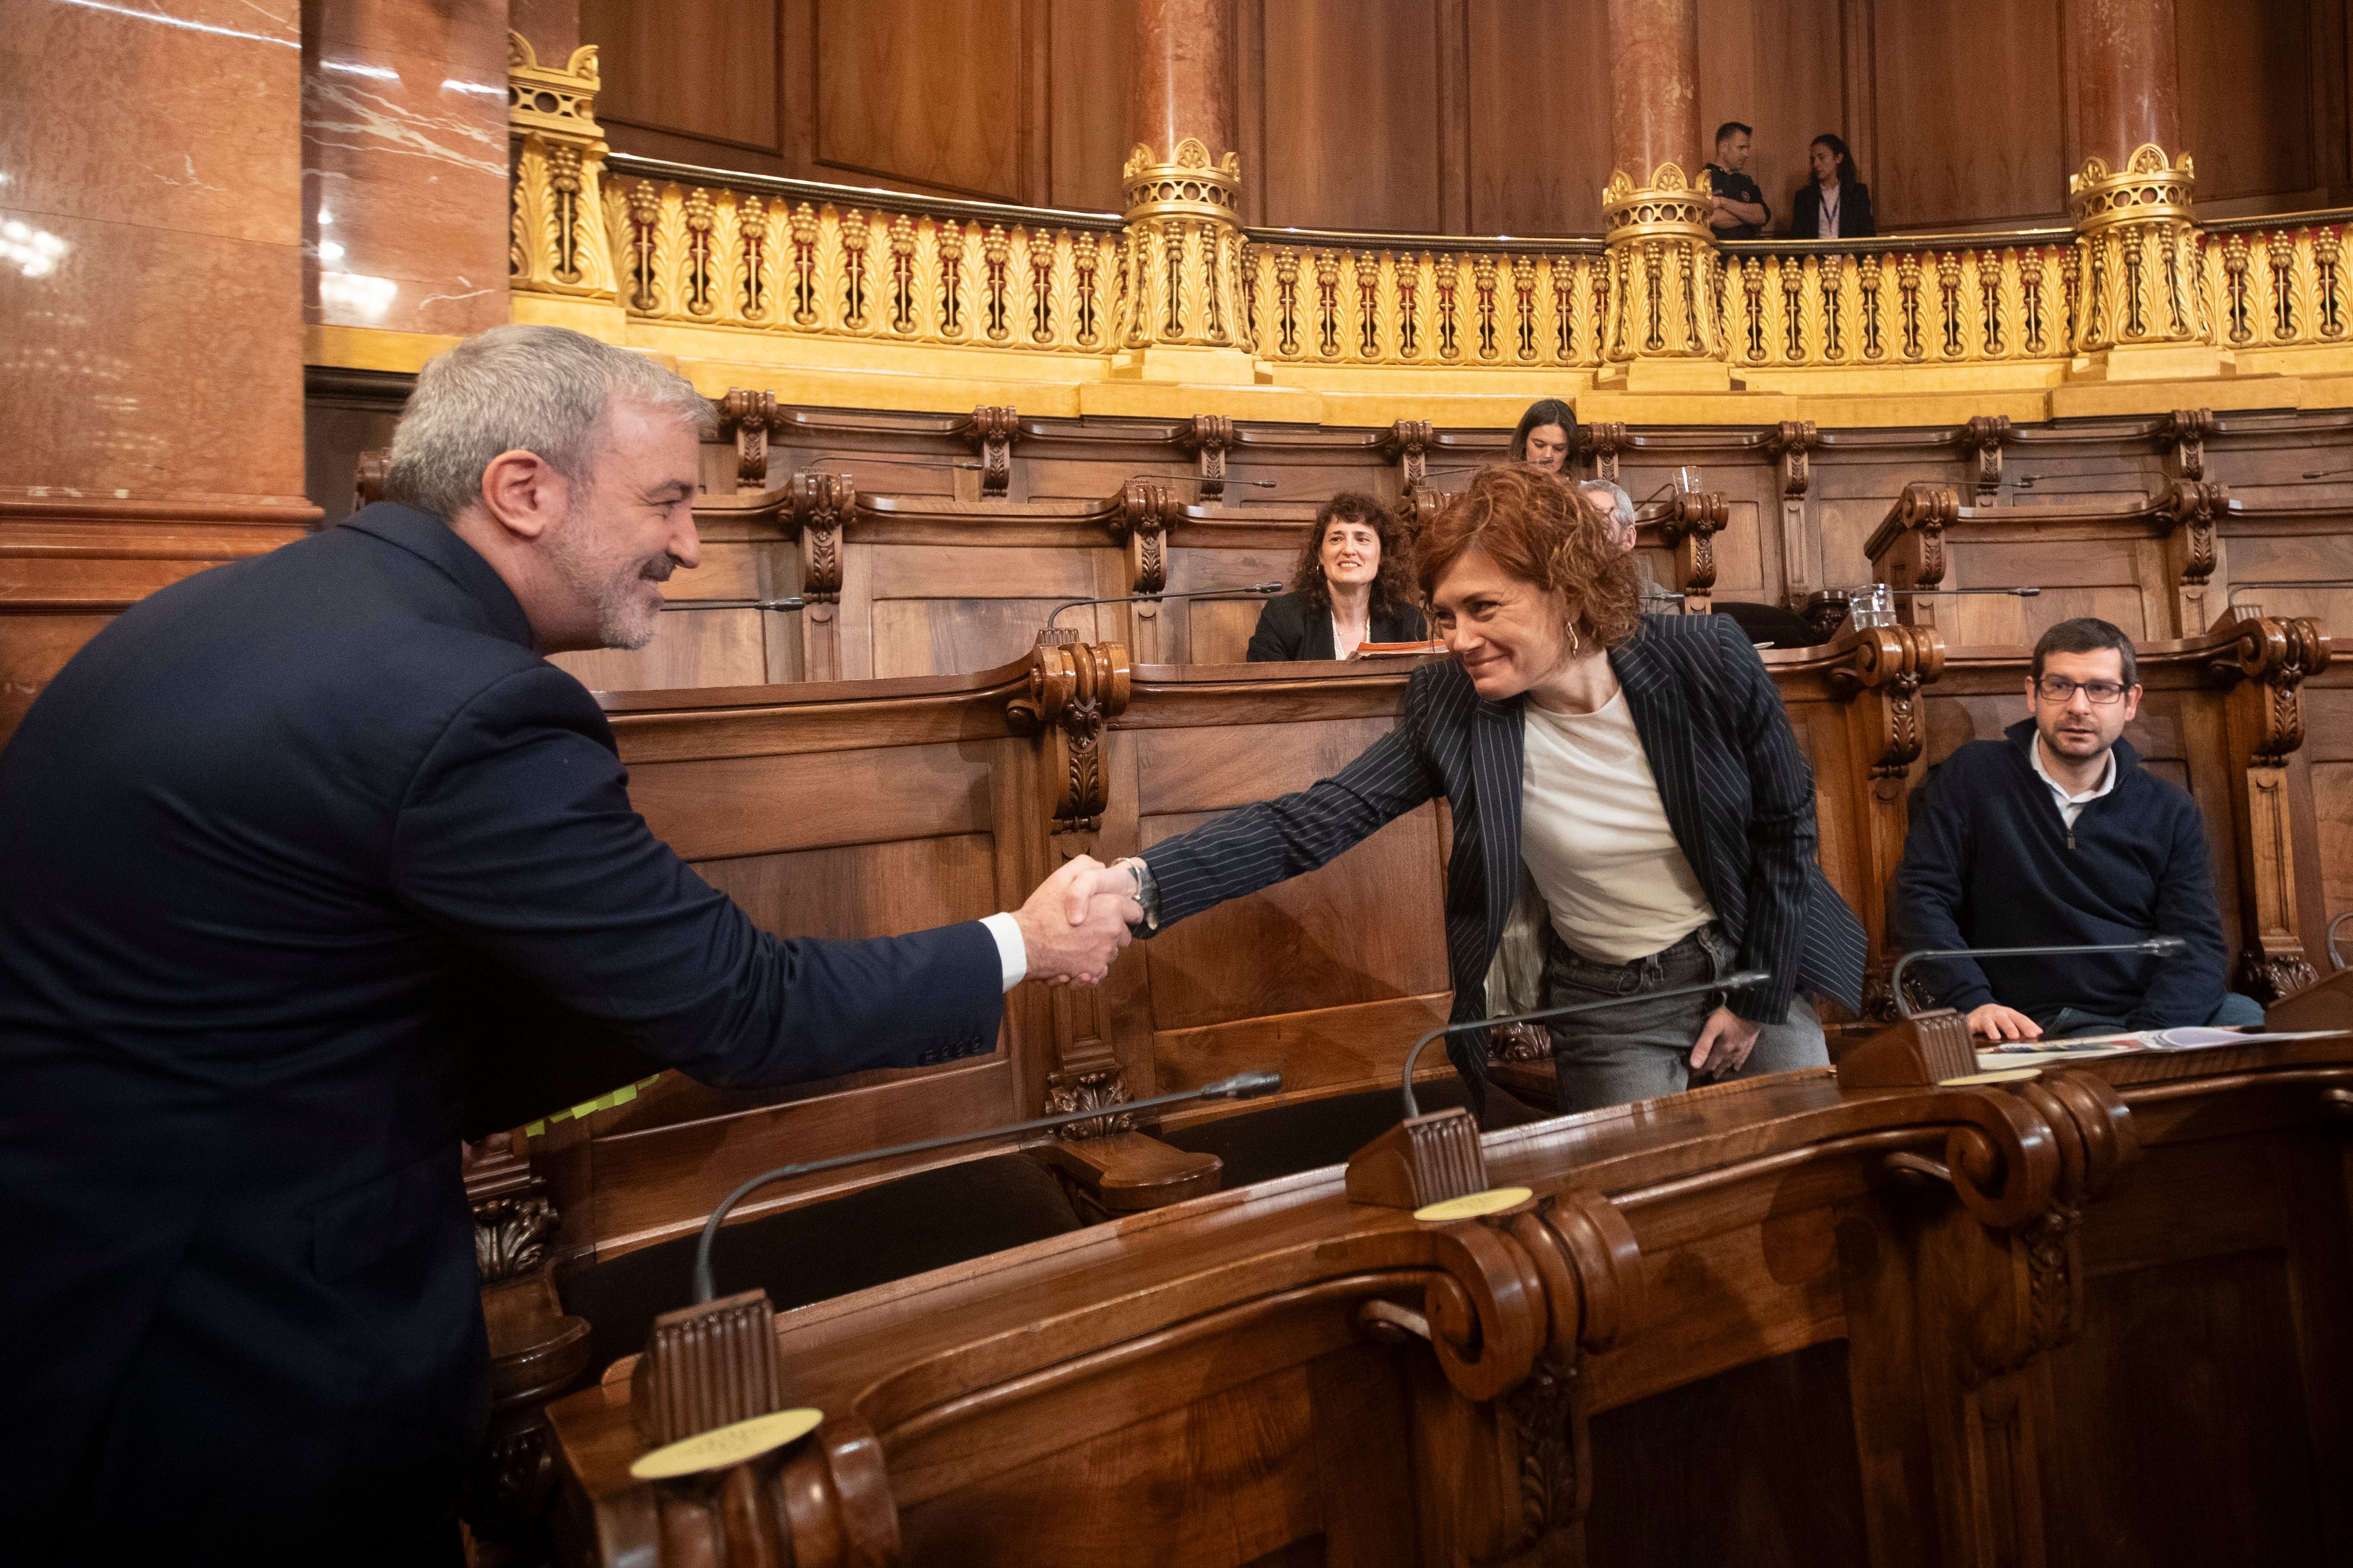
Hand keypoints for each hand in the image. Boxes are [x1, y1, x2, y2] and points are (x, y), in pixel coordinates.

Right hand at [1013, 855, 1141, 985]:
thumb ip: (1085, 867)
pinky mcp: (1093, 971)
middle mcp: (1112, 932)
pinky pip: (1099, 971)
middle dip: (1111, 933)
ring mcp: (1104, 953)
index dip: (1126, 912)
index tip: (1119, 914)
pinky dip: (1090, 968)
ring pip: (1110, 953)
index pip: (1135, 912)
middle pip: (1124, 935)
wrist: (1024, 944)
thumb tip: (1100, 866)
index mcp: (1111, 908)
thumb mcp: (1061, 878)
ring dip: (1098, 950)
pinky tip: (1075, 961)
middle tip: (1090, 929)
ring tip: (1077, 944)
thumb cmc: (1042, 912)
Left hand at [1688, 1006, 1761, 1077]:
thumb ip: (1703, 1045)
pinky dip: (1739, 1063)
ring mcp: (1742, 1047)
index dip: (1701, 1070)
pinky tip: (1737, 1068)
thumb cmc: (1728, 1015)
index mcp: (1723, 1048)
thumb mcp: (1712, 1028)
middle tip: (1704, 1077)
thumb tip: (1694, 1064)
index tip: (1694, 1076)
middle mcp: (1733, 1051)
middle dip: (1711, 1071)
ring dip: (1723, 1069)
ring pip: (1731, 1062)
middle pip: (1720, 1063)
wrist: (1751, 1007)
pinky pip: (1743, 1056)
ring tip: (1717, 1075)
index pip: (1709, 1063)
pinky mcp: (1750, 1042)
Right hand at [1965, 1003, 2041, 1041]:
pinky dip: (1976, 1031)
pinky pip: (1974, 1026)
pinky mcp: (1973, 1021)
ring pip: (1989, 1022)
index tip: (2035, 1034)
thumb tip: (2039, 1033)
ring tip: (1997, 1037)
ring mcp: (1985, 1017)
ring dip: (1992, 1029)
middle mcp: (1998, 1014)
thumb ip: (2022, 1027)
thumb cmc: (1997, 1021)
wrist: (1976, 1014)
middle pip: (2005, 1019)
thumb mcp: (2010, 1022)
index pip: (2020, 1019)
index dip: (2027, 1026)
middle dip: (2010, 1027)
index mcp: (2009, 1014)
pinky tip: (1981, 1037)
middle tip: (2015, 1036)